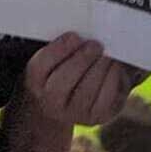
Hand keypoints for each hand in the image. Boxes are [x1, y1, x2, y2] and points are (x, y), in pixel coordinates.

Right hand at [23, 33, 144, 125]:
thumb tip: (83, 33)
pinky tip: (114, 68)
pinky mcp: (96, 118)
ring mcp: (73, 114)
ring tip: (107, 55)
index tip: (75, 35)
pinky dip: (113, 81)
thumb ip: (61, 46)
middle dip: (83, 59)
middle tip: (96, 44)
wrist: (62, 106)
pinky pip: (107, 101)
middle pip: (65, 79)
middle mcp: (50, 102)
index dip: (60, 49)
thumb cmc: (59, 70)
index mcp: (35, 81)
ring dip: (101, 69)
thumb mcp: (52, 59)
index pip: (42, 64)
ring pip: (88, 91)